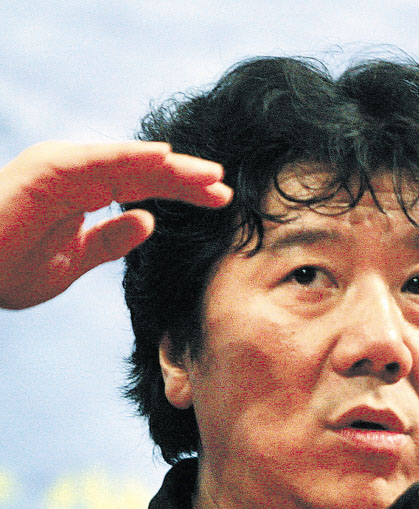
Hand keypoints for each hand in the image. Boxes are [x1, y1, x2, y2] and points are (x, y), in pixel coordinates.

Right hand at [0, 141, 232, 308]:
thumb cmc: (9, 267)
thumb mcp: (75, 260)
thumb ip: (110, 241)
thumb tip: (149, 221)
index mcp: (83, 192)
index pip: (143, 187)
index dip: (181, 192)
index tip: (219, 200)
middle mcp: (76, 174)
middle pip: (143, 170)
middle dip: (186, 178)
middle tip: (224, 187)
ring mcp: (63, 167)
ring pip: (128, 161)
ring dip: (170, 167)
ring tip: (209, 175)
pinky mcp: (50, 168)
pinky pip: (99, 160)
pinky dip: (133, 157)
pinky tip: (166, 159)